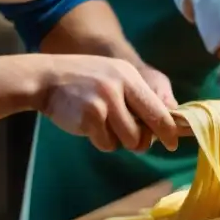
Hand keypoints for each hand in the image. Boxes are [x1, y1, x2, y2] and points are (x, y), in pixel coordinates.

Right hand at [39, 55, 179, 153]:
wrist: (46, 78)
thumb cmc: (84, 81)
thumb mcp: (113, 77)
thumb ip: (136, 97)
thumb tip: (163, 124)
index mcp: (130, 76)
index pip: (158, 108)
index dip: (168, 129)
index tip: (173, 143)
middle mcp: (120, 86)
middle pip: (147, 128)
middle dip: (144, 141)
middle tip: (136, 142)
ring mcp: (105, 101)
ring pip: (128, 139)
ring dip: (118, 140)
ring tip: (104, 126)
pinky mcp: (90, 117)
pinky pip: (107, 144)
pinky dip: (100, 141)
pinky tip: (89, 126)